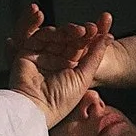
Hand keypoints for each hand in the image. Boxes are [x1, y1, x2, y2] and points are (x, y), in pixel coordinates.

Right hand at [3, 4, 114, 125]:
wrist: (36, 107)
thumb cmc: (61, 100)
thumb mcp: (84, 76)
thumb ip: (95, 55)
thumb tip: (107, 37)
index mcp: (70, 68)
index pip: (80, 47)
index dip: (89, 38)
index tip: (98, 31)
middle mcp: (56, 61)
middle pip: (67, 39)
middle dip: (78, 33)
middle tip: (88, 29)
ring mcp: (42, 56)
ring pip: (54, 36)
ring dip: (65, 31)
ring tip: (77, 31)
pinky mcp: (27, 53)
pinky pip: (36, 36)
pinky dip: (44, 28)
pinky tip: (55, 27)